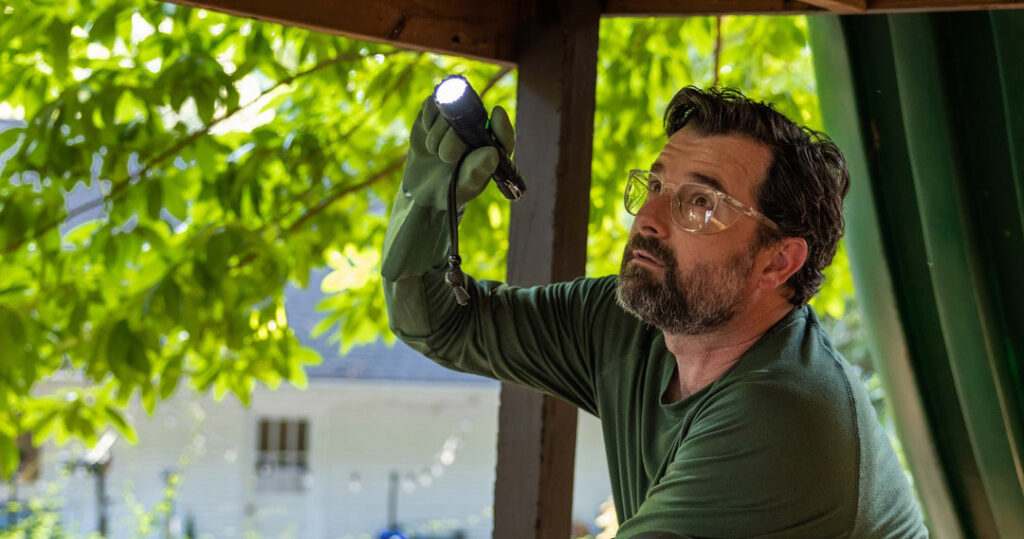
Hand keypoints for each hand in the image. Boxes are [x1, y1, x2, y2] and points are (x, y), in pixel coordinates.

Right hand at [401, 95, 514, 209]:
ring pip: (450, 109)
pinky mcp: (437, 111)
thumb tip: (491, 152)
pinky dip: (428, 118)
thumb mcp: (463, 185)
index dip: (501, 126)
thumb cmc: (449, 188)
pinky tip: (427, 131)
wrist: (423, 187)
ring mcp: (457, 118)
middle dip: (453, 140)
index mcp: (492, 148)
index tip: (497, 115)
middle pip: (470, 118)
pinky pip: (433, 102)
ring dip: (437, 133)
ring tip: (434, 150)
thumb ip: (477, 171)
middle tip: (445, 158)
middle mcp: (478, 129)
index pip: (503, 135)